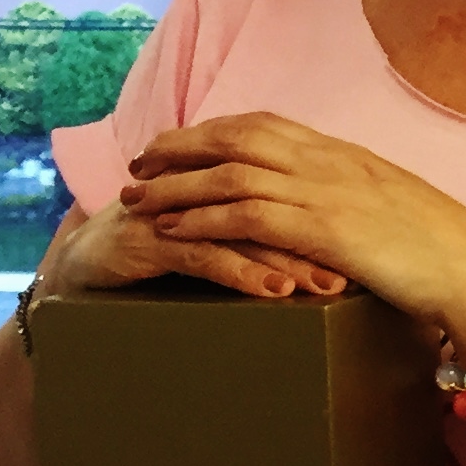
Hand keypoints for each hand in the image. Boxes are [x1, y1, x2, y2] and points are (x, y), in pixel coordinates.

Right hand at [32, 190, 344, 306]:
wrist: (86, 261)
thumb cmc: (165, 247)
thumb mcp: (221, 231)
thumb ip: (265, 223)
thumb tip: (333, 241)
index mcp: (227, 174)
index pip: (290, 184)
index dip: (334, 211)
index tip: (379, 241)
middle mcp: (203, 184)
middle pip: (274, 201)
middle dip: (321, 236)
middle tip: (366, 267)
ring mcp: (176, 209)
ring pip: (243, 228)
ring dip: (289, 258)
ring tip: (328, 286)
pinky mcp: (150, 239)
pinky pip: (203, 255)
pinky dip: (240, 272)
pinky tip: (271, 290)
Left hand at [119, 112, 465, 347]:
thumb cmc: (447, 255)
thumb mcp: (397, 213)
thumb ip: (358, 203)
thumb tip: (332, 214)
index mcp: (348, 155)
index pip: (266, 125)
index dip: (214, 130)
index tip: (180, 142)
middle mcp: (330, 163)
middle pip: (235, 138)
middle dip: (179, 147)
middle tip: (138, 162)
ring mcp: (325, 193)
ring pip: (228, 174)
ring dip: (174, 184)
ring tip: (136, 198)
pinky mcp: (321, 230)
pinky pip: (243, 215)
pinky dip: (200, 218)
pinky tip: (170, 228)